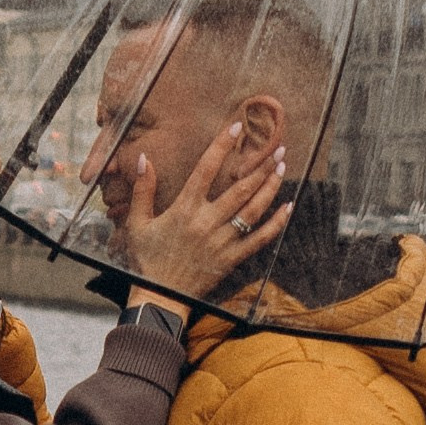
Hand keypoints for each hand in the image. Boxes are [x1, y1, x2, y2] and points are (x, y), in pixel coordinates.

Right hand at [121, 122, 292, 312]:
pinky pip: (259, 239)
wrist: (159, 297)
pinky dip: (276, 224)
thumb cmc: (146, 259)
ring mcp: (222, 241)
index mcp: (184, 209)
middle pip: (239, 188)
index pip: (206, 169)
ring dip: (270, 188)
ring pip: (253, 210)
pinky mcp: (232, 259)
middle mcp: (206, 222)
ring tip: (282, 169)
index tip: (236, 127)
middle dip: (260, 166)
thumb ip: (143, 189)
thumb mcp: (137, 223)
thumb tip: (144, 158)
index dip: (221, 146)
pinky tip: (288, 208)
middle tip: (277, 149)